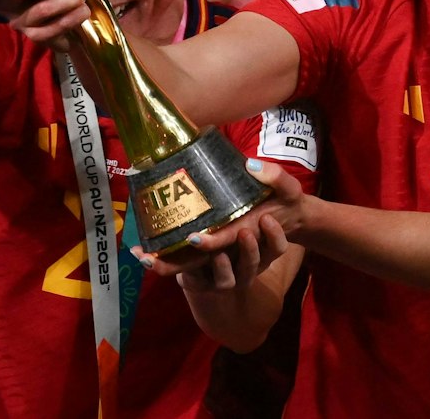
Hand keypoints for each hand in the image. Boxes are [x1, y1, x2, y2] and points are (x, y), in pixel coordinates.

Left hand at [133, 160, 308, 281]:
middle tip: (148, 257)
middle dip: (173, 263)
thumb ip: (274, 176)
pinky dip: (169, 258)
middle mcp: (230, 246)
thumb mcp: (288, 187)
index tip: (193, 238)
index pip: (226, 241)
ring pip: (190, 265)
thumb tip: (250, 165)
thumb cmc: (285, 201)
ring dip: (166, 263)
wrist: (287, 218)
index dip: (210, 243)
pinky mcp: (213, 248)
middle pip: (199, 262)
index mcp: (247, 230)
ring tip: (141, 255)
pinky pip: (189, 259)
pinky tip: (146, 250)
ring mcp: (220, 250)